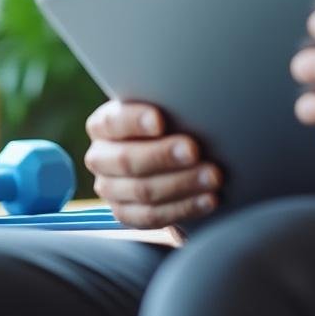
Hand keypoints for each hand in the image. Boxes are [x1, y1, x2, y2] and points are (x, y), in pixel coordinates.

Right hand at [84, 100, 221, 228]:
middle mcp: (101, 158)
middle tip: (194, 150)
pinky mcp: (126, 214)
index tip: (160, 120)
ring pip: (142, 191)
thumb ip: (169, 106)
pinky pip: (153, 216)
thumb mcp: (164, 109)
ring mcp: (111, 189)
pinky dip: (185, 208)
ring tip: (213, 176)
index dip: (135, 121)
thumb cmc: (169, 123)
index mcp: (103, 126)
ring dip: (182, 184)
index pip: (112, 122)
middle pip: (126, 160)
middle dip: (163, 155)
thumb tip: (198, 99)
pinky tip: (209, 200)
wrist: (166, 158)